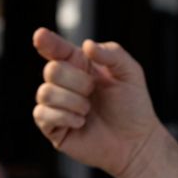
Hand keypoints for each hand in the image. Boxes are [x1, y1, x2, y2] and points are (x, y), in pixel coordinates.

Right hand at [32, 28, 164, 177]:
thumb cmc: (134, 106)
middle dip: (77, 81)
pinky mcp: (52, 127)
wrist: (136, 141)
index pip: (58, 50)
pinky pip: (42, 114)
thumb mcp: (130, 74)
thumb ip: (113, 54)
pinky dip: (65, 117)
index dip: (48, 42)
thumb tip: (87, 45)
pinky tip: (81, 122)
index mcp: (81, 66)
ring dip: (73, 101)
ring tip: (89, 110)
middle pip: (51, 70)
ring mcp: (57, 105)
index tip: (40, 36)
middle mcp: (65, 83)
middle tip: (93, 91)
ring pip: (45, 92)